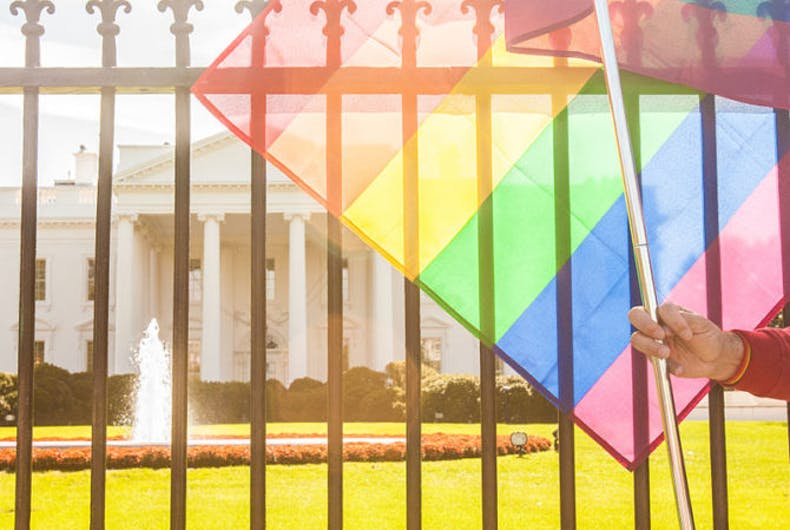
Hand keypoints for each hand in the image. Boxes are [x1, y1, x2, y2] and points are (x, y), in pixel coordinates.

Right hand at [628, 302, 743, 381]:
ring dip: (650, 346)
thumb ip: (684, 320)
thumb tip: (664, 327)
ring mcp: (652, 340)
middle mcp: (656, 323)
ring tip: (667, 354)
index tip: (686, 333)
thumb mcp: (702, 324)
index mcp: (668, 312)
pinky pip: (650, 359)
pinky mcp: (653, 356)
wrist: (715, 359)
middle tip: (661, 336)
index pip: (657, 307)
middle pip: (635, 315)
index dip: (669, 319)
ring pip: (636, 338)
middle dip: (645, 325)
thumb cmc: (708, 336)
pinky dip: (665, 365)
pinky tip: (679, 368)